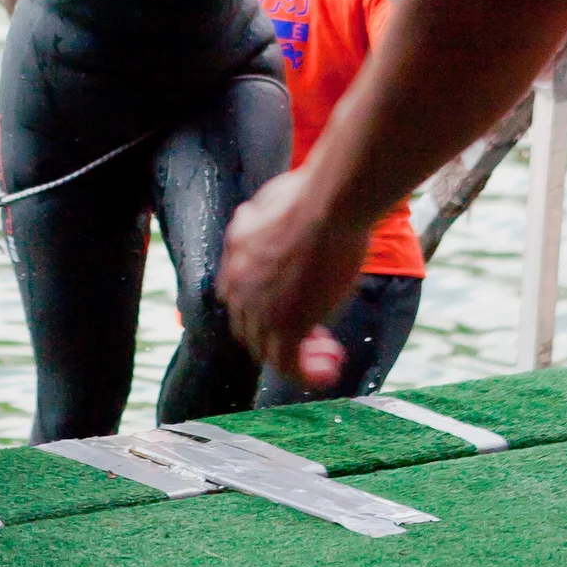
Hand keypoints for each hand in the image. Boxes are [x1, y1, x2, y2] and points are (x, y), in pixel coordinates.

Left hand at [219, 165, 372, 388]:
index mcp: (235, 254)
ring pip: (271, 351)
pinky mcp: (288, 325)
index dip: (264, 308)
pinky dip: (308, 374)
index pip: (239, 297)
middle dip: (283, 335)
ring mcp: (261, 308)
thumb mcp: (273, 200)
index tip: (295, 307)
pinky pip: (290, 365)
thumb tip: (265, 219)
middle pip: (252, 328)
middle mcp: (240, 285)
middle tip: (317, 336)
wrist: (328, 204)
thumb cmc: (312, 193)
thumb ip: (263, 219)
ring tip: (329, 358)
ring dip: (300, 358)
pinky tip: (330, 370)